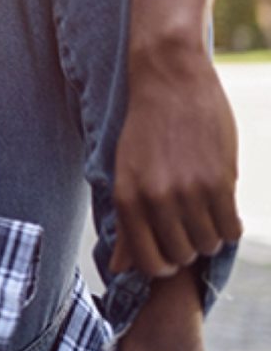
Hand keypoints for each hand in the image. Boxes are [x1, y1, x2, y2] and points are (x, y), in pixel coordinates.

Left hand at [111, 46, 241, 276]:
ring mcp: (189, 191)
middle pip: (181, 255)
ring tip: (205, 212)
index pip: (148, 262)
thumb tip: (119, 270)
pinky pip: (231, 228)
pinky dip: (230, 225)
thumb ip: (126, 222)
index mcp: (127, 198)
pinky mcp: (220, 181)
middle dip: (188, 247)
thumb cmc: (145, 128)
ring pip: (208, 245)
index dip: (163, 264)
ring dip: (210, 235)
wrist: (169, 80)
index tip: (171, 250)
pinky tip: (222, 207)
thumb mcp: (125, 172)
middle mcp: (156, 199)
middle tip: (190, 225)